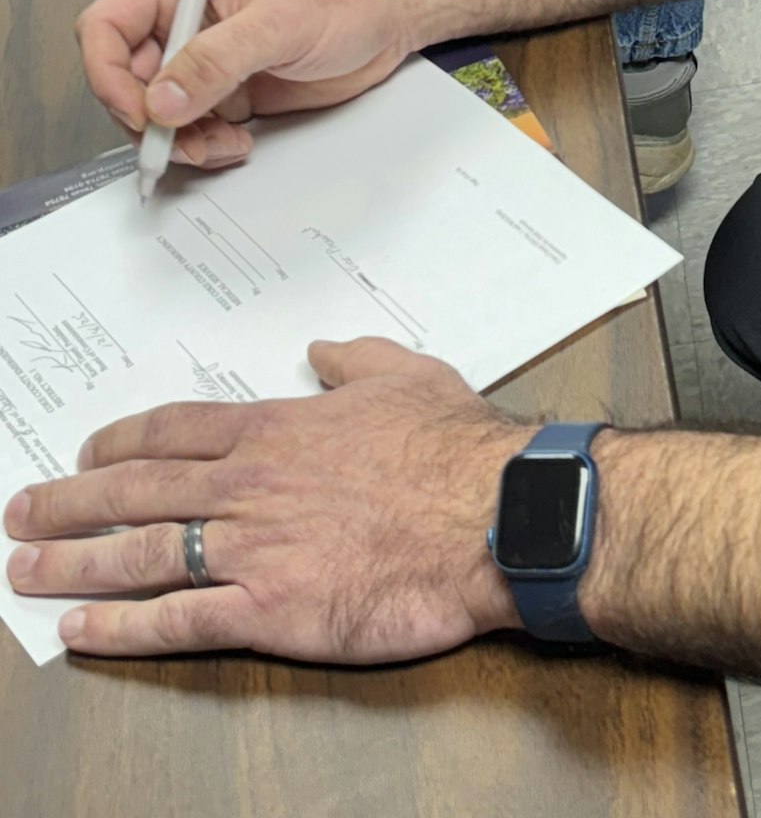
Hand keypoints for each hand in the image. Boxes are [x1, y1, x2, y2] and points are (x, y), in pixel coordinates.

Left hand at [4, 338, 525, 660]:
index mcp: (279, 430)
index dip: (121, 442)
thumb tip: (321, 350)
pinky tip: (82, 631)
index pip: (176, 432)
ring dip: (73, 564)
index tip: (87, 452)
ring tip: (24, 572)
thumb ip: (354, 360)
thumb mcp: (408, 376)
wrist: (493, 517)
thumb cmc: (457, 449)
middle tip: (23, 512)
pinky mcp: (271, 611)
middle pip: (137, 491)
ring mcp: (254, 550)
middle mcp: (251, 487)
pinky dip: (122, 627)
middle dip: (70, 503)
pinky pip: (178, 621)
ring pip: (140, 555)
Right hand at [76, 0, 413, 167]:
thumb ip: (217, 60)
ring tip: (218, 146)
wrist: (393, 9)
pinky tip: (234, 144)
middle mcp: (187, 19)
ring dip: (180, 140)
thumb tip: (164, 99)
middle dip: (150, 120)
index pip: (108, 26)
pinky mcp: (231, 88)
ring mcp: (208, 57)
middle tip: (182, 143)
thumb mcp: (278, 20)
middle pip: (127, 79)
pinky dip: (205, 145)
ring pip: (160, 112)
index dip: (110, 75)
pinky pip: (196, 127)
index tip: (142, 111)